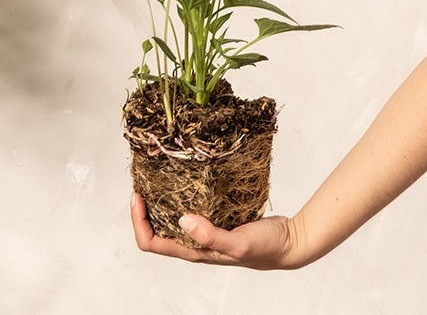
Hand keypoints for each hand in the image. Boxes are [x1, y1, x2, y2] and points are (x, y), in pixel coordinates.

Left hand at [130, 193, 306, 269]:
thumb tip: (182, 220)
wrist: (289, 242)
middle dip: (143, 208)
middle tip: (142, 181)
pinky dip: (180, 193)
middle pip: (155, 228)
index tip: (137, 196)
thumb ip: (211, 236)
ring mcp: (203, 230)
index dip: (138, 221)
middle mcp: (194, 242)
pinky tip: (183, 177)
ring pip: (170, 216)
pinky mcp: (213, 217)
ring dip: (160, 199)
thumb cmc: (266, 248)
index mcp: (194, 251)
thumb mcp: (238, 243)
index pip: (152, 243)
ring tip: (157, 176)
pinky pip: (189, 205)